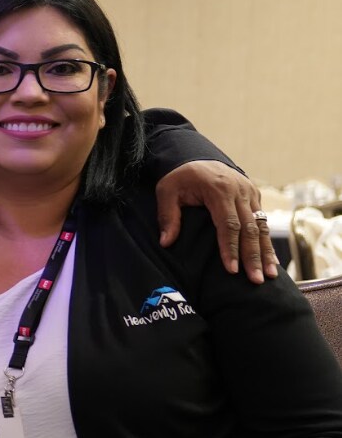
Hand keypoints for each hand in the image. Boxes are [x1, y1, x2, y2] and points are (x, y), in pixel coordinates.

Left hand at [155, 160, 276, 282]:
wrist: (196, 157)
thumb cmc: (180, 177)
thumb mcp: (167, 191)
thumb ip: (167, 216)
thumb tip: (166, 242)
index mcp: (219, 190)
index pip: (228, 224)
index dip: (231, 248)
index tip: (232, 270)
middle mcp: (240, 191)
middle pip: (250, 228)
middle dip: (253, 256)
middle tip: (256, 280)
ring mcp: (250, 193)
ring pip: (261, 226)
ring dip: (266, 252)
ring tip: (270, 275)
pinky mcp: (255, 196)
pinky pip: (263, 222)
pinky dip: (267, 242)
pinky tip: (271, 261)